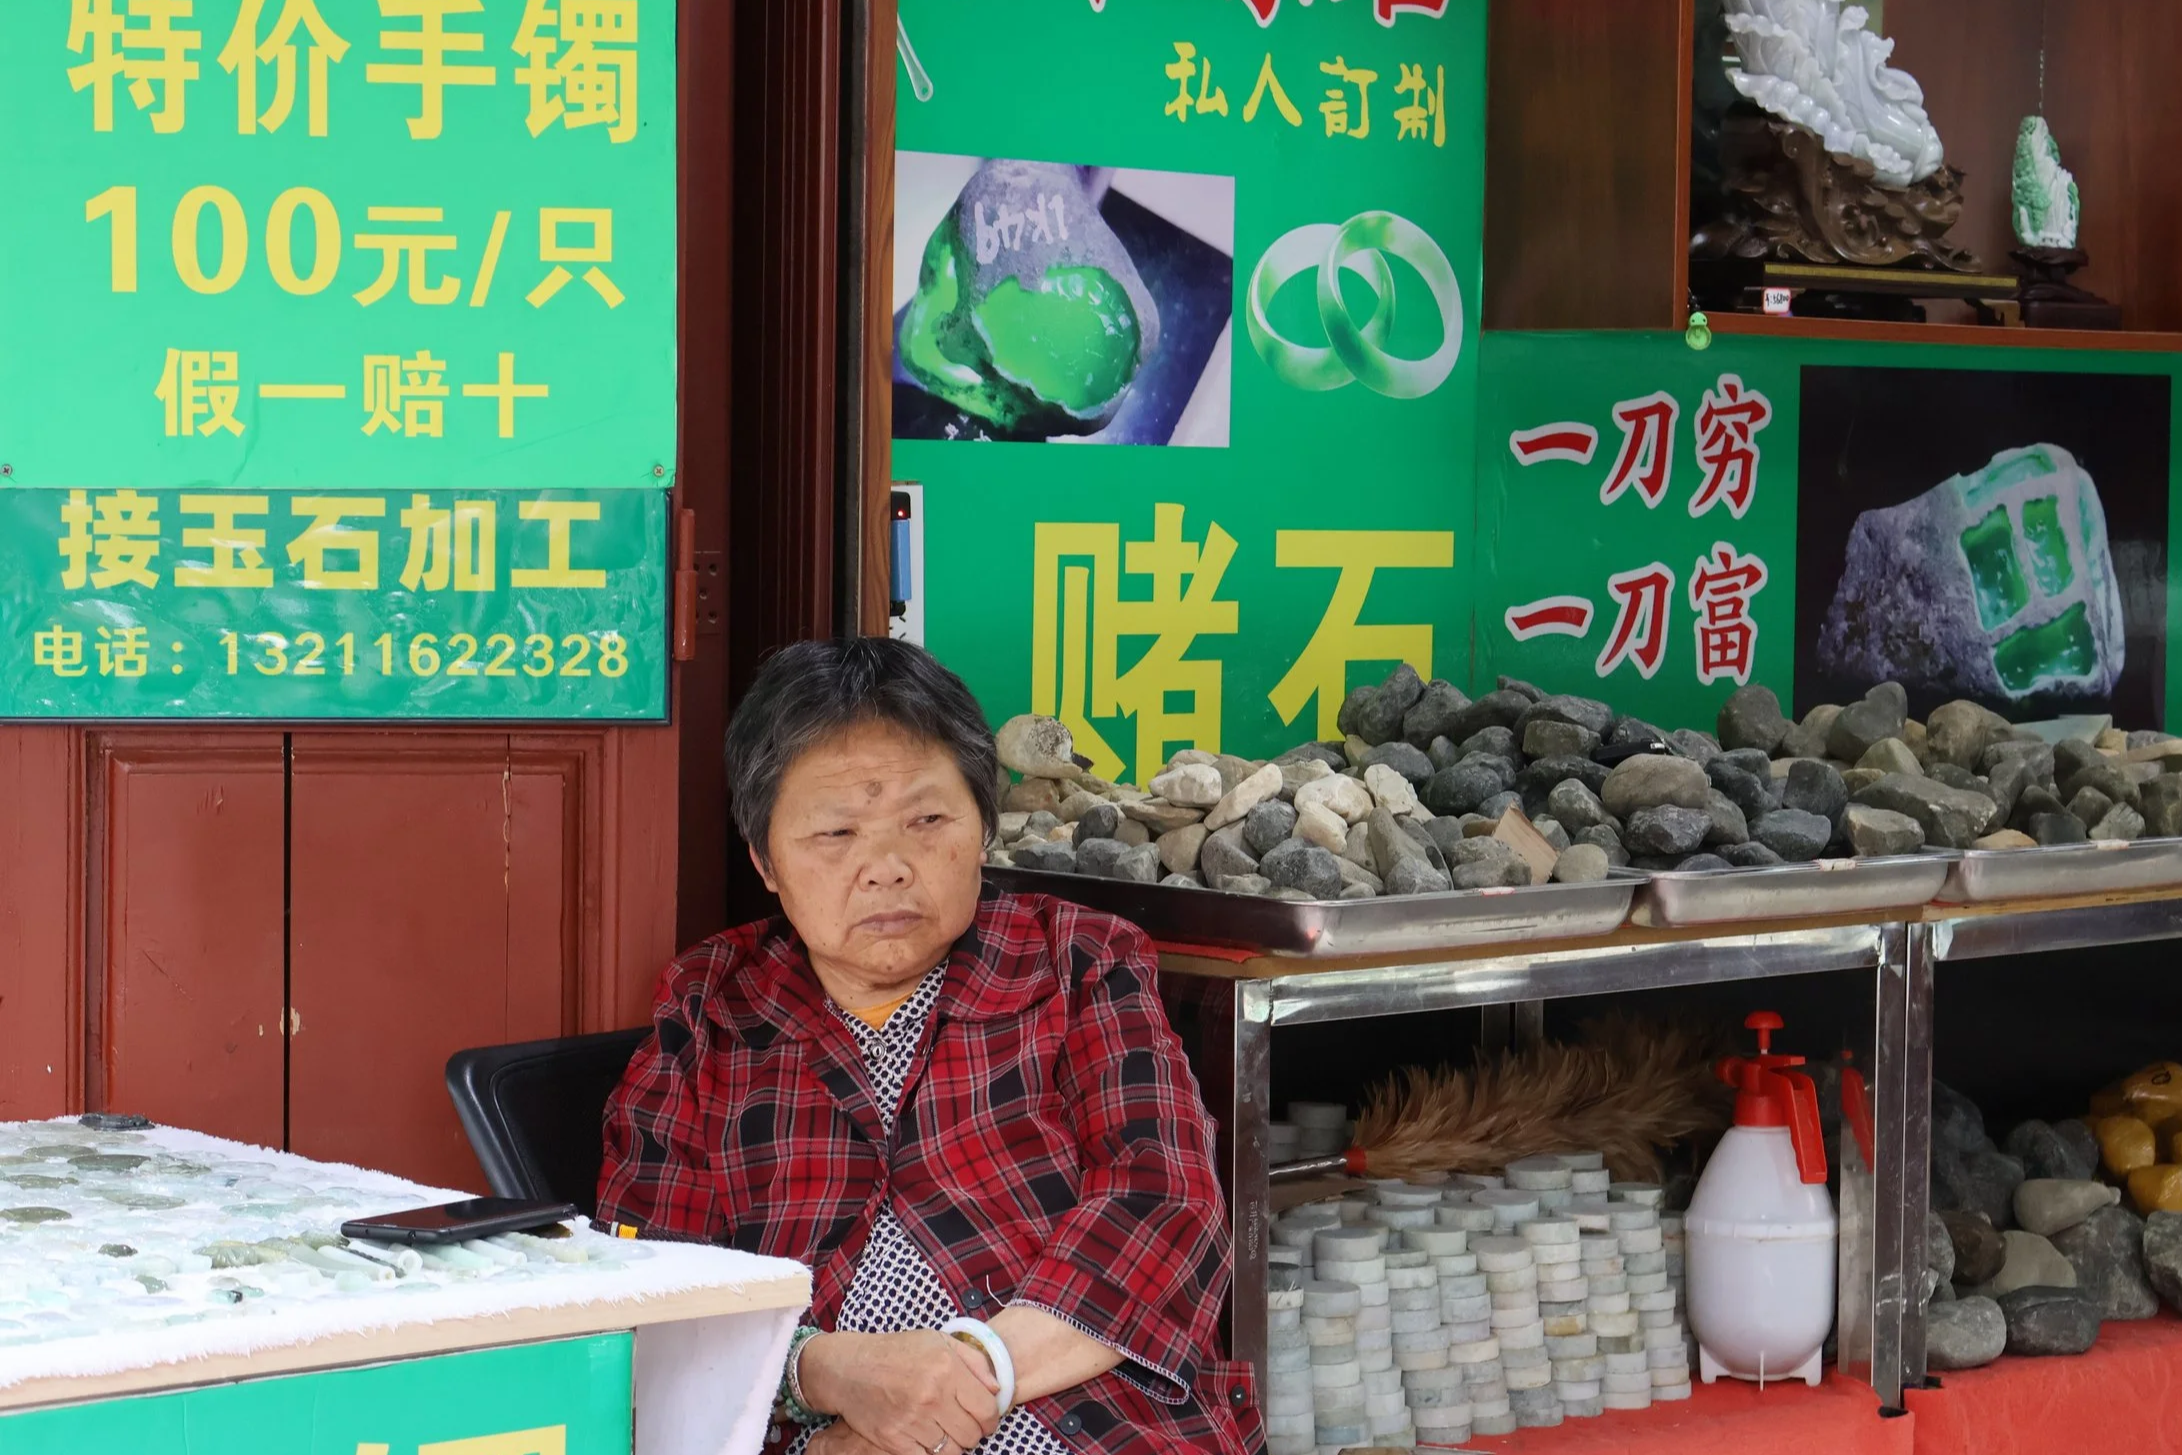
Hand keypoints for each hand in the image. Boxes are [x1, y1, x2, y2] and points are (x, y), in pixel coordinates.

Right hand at [798, 1330, 1000, 1454]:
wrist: (850, 1368)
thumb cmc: (896, 1352)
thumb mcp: (938, 1341)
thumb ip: (973, 1361)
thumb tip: (997, 1388)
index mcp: (947, 1369)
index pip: (987, 1410)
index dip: (991, 1418)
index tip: (985, 1418)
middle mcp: (932, 1396)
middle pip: (972, 1435)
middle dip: (973, 1432)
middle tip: (963, 1424)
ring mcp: (912, 1421)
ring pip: (952, 1451)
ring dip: (953, 1444)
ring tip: (945, 1431)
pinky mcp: (893, 1440)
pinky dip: (931, 1453)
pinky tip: (927, 1439)